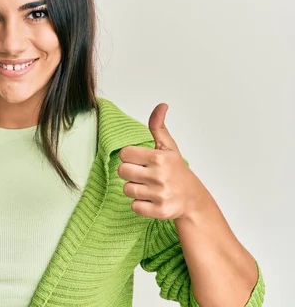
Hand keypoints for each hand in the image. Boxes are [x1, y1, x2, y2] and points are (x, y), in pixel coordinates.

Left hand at [118, 103, 207, 219]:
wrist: (193, 199)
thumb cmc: (177, 171)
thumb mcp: (168, 147)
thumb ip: (158, 127)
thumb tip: (161, 105)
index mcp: (159, 158)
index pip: (124, 154)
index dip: (129, 157)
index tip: (140, 160)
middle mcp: (159, 176)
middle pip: (122, 172)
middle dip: (130, 173)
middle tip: (143, 174)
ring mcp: (159, 194)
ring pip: (127, 189)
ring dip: (135, 189)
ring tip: (148, 187)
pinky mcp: (159, 211)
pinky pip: (134, 206)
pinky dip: (140, 205)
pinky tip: (151, 199)